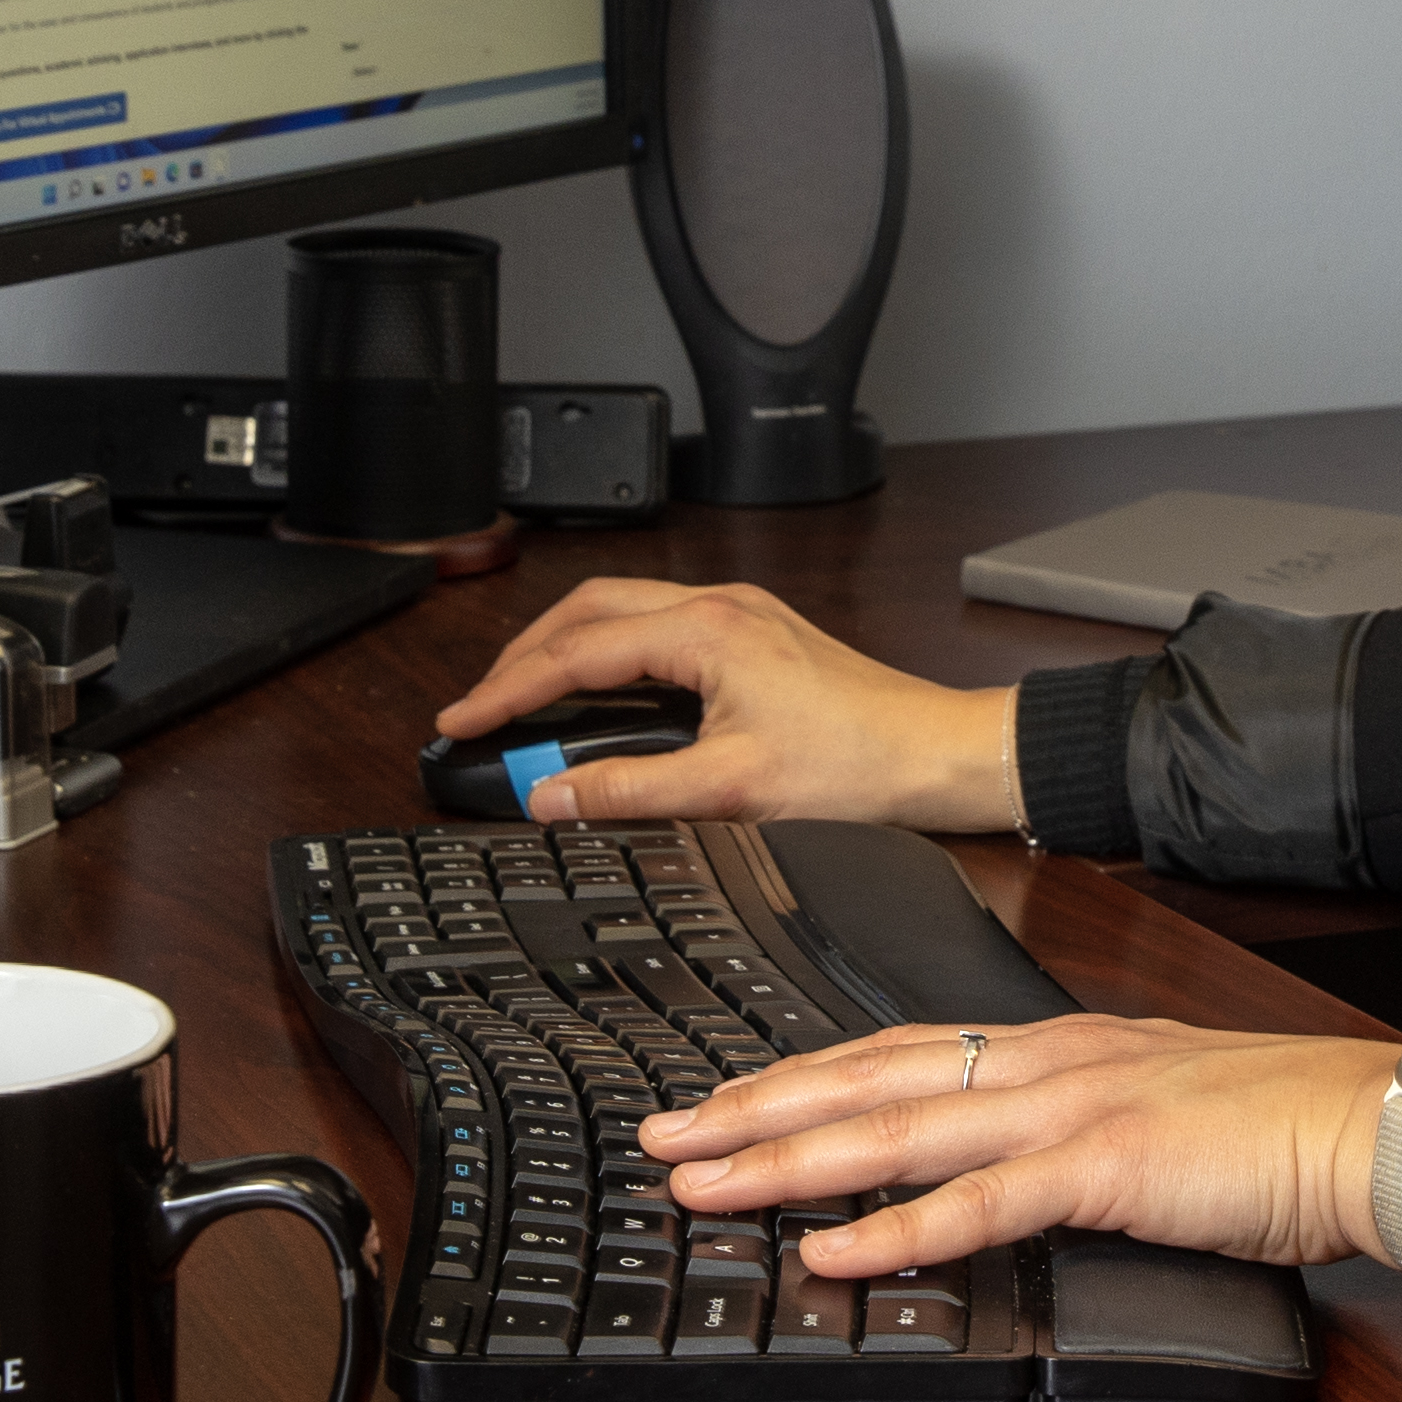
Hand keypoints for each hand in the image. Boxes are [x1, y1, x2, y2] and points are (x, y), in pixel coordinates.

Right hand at [428, 575, 1019, 829]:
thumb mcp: (730, 790)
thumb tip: (551, 794)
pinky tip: (604, 690)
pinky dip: (614, 653)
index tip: (461, 720)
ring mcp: (742, 617)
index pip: (577, 652)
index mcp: (706, 630)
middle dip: (526, 653)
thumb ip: (629, 790)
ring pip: (625, 611)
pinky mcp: (759, 637)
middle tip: (484, 704)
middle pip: (589, 610)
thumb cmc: (860, 764)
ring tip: (528, 694)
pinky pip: (661, 626)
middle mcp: (720, 607)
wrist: (940, 755)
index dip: (509, 690)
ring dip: (569, 647)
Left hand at [643, 1013, 1401, 1278]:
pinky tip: (830, 1252)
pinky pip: (978, 1205)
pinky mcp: (1103, 1167)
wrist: (1368, 1123)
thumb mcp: (1154, 1114)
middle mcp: (1044, 1065)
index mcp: (1054, 1050)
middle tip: (663, 1139)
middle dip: (753, 1110)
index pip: (896, 1053)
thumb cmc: (1278, 1131)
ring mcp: (1070, 1110)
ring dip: (787, 1161)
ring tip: (703, 1186)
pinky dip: (895, 1229)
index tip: (722, 1103)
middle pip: (867, 1079)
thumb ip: (1072, 1136)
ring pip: (896, 1129)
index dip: (799, 1078)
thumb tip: (1007, 1176)